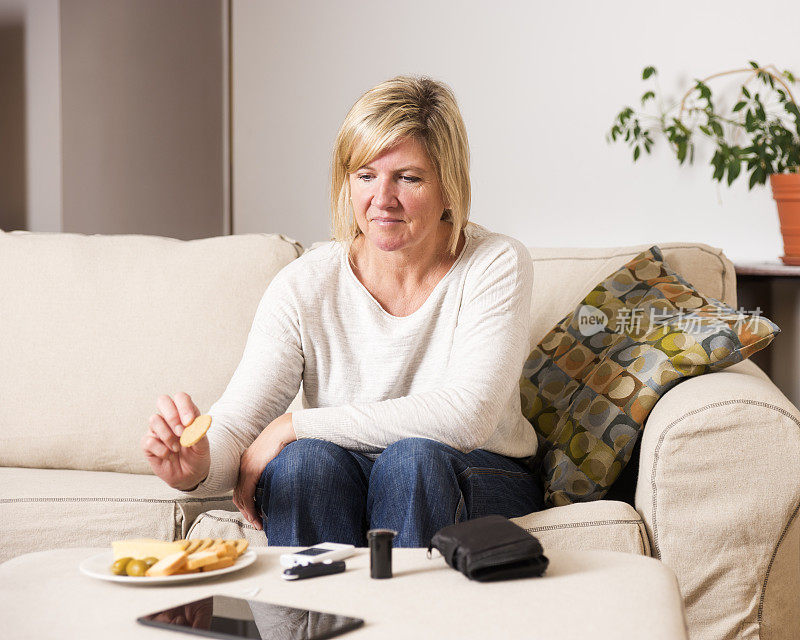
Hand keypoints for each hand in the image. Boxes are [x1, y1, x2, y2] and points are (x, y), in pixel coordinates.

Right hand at [141, 392, 209, 490]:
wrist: (190, 475)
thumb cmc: (197, 455)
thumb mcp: (203, 445)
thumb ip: (199, 433)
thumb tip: (192, 423)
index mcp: (185, 413)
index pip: (181, 397)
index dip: (184, 407)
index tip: (190, 423)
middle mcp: (169, 418)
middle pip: (162, 400)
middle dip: (172, 416)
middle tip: (181, 432)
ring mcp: (157, 430)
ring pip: (154, 419)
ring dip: (168, 436)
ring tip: (177, 448)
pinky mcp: (148, 444)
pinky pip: (148, 440)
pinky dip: (161, 450)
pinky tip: (169, 455)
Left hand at [234, 413, 295, 529]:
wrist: (283, 430)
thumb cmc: (283, 443)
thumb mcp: (272, 459)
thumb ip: (268, 470)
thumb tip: (273, 482)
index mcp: (246, 464)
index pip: (240, 489)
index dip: (245, 505)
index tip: (254, 515)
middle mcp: (242, 466)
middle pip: (238, 496)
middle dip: (246, 512)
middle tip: (255, 523)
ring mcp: (245, 468)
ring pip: (241, 498)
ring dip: (249, 513)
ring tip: (258, 523)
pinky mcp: (251, 470)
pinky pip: (247, 494)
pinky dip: (251, 507)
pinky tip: (257, 515)